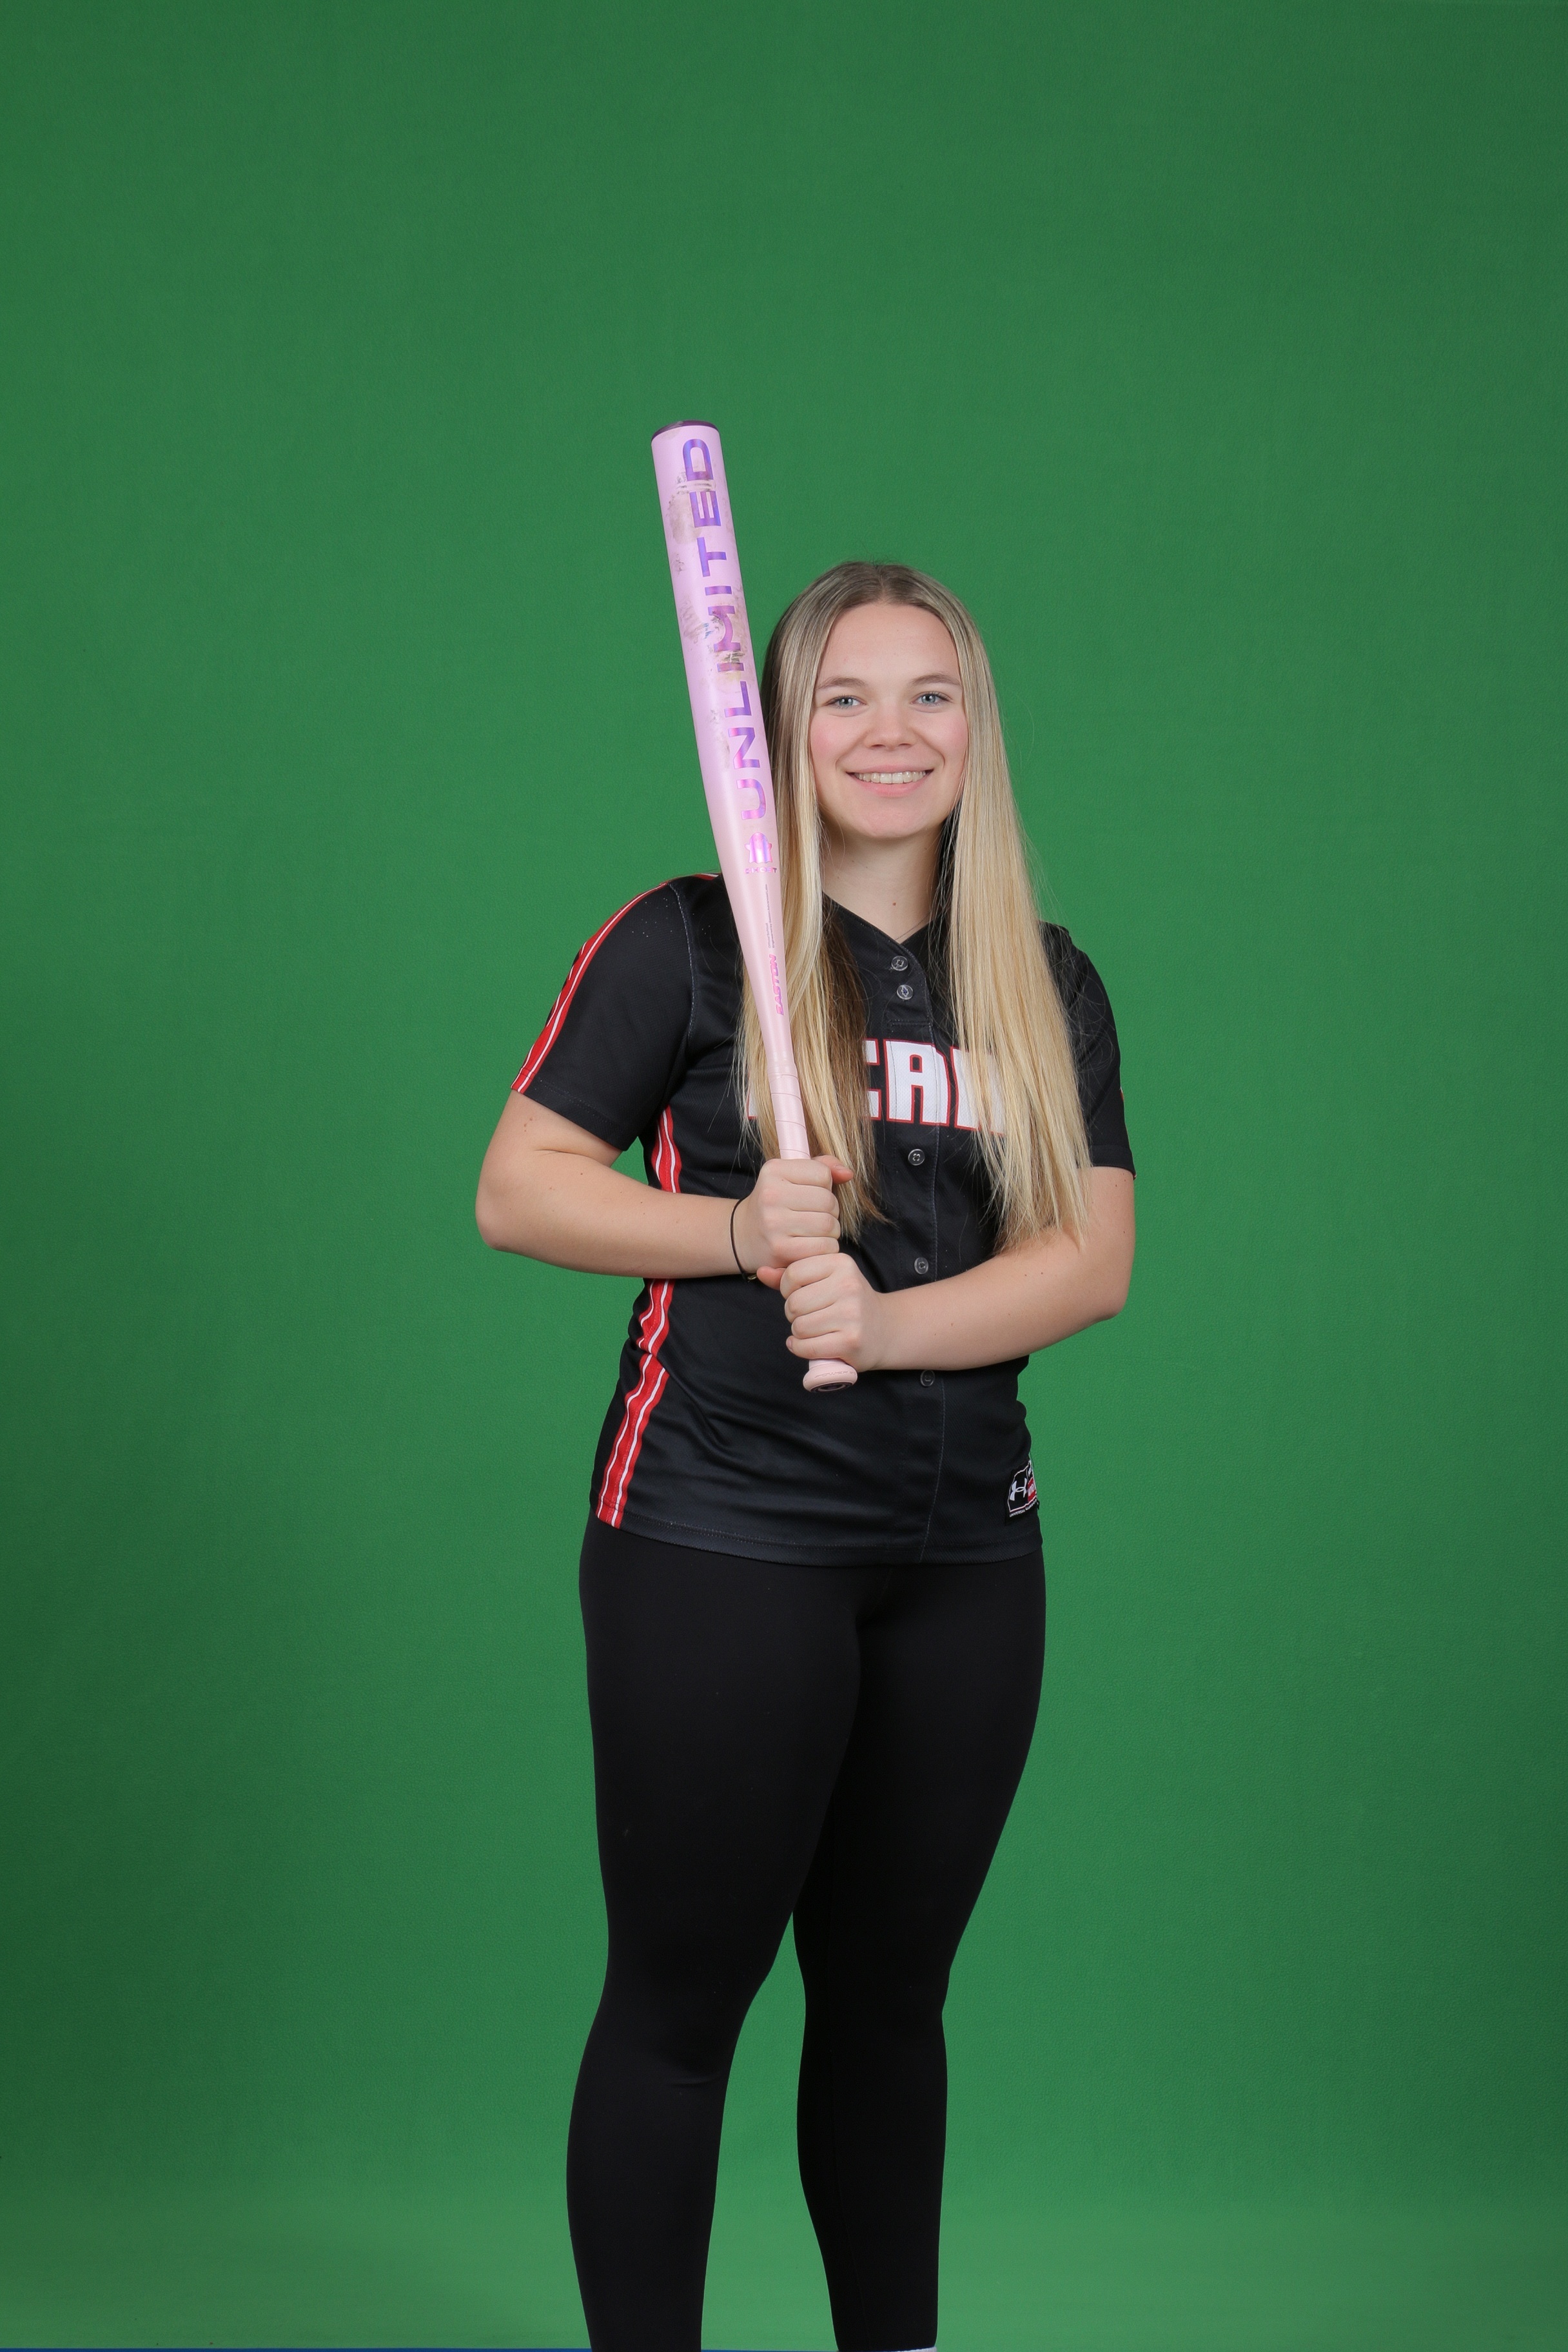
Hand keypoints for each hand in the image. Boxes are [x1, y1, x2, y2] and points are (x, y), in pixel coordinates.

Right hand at [732, 1156, 851, 1279]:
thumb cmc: (776, 1204)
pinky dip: (825, 1248)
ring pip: (829, 1225)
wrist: (743, 1236)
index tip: (810, 1194)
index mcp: (773, 1170)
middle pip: (828, 1201)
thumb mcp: (792, 1177)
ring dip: (830, 1231)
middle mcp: (771, 1194)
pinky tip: (811, 1245)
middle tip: (815, 1216)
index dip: (825, 1186)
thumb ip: (822, 1167)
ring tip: (814, 1231)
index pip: (823, 1174)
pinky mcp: (780, 1249)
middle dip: (830, 1211)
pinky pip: (823, 1247)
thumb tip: (847, 1173)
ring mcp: (773, 1223)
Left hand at [761, 1248, 888, 1372]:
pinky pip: (807, 1346)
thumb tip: (761, 1271)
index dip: (788, 1289)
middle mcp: (849, 1285)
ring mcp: (852, 1314)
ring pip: (799, 1327)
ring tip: (814, 1330)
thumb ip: (791, 1275)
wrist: (883, 1329)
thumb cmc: (846, 1302)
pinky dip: (801, 1348)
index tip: (800, 1295)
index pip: (792, 1274)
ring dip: (799, 1333)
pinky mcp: (851, 1340)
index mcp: (841, 1263)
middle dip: (793, 1314)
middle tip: (809, 1316)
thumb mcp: (824, 1279)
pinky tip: (808, 1344)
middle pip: (794, 1303)